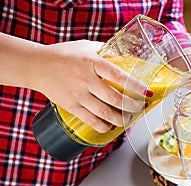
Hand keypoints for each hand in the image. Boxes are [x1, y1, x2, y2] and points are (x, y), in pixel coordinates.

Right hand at [29, 40, 149, 132]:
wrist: (36, 65)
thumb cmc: (65, 54)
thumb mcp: (87, 47)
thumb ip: (107, 53)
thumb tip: (128, 60)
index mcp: (92, 62)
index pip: (119, 75)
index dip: (135, 86)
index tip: (147, 92)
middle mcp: (86, 79)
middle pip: (114, 98)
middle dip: (132, 106)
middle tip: (141, 107)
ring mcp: (78, 95)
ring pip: (104, 112)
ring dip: (121, 119)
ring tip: (129, 118)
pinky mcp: (70, 106)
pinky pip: (91, 120)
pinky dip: (104, 126)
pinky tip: (111, 126)